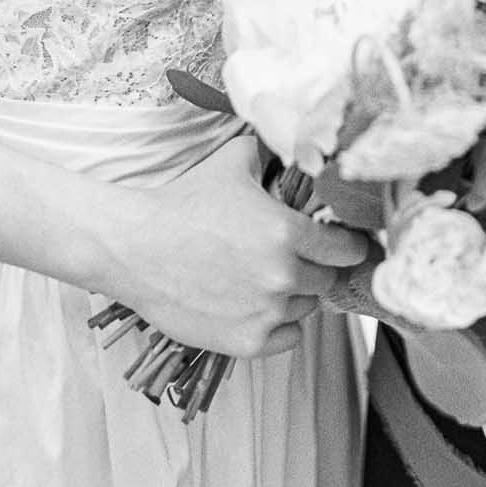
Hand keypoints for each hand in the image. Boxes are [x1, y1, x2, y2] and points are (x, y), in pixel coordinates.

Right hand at [104, 134, 369, 359]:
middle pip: (329, 280)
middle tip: (299, 257)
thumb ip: (275, 154)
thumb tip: (300, 143)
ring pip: (308, 308)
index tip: (348, 244)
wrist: (135, 247)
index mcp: (287, 231)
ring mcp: (264, 313)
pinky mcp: (245, 343)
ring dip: (297, 295)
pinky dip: (280, 325)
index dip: (351, 244)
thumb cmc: (184, 201)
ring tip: (267, 277)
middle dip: (319, 267)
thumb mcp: (236, 162)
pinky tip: (260, 305)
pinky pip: (289, 339)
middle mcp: (282, 275)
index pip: (348, 249)